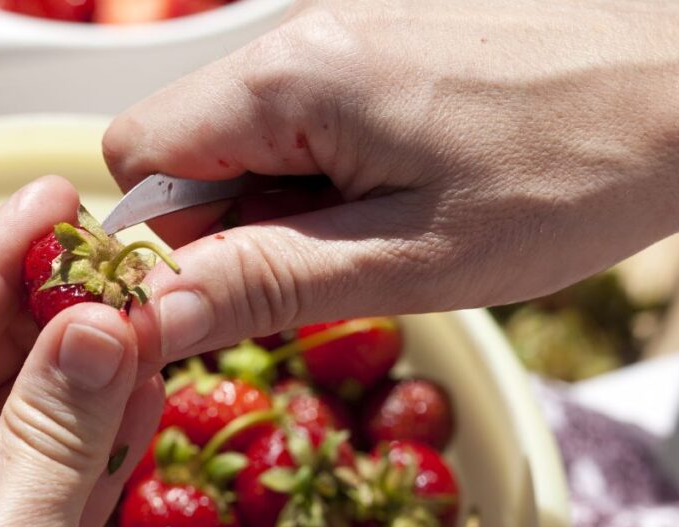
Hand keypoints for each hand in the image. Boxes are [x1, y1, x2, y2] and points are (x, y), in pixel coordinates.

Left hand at [0, 177, 163, 526]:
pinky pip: (47, 493)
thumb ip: (48, 440)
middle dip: (46, 321)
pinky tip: (140, 391)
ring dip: (85, 378)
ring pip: (19, 436)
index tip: (49, 202)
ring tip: (144, 311)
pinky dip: (97, 446)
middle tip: (112, 254)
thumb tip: (97, 324)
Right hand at [104, 0, 678, 365]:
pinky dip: (323, 173)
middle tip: (331, 260)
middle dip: (233, 224)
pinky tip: (398, 188)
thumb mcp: (407, 260)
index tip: (235, 284)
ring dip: (285, 203)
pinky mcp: (373, 44)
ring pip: (244, 138)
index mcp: (289, 78)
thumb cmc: (568, 174)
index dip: (165, 239)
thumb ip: (265, 283)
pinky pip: (299, 119)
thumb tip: (153, 314)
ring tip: (382, 223)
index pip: (138, 157)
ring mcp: (336, 33)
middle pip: (187, 146)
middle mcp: (297, 37)